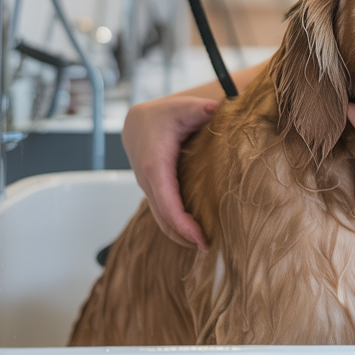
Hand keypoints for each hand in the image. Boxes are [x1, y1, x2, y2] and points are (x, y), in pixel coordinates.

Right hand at [121, 95, 216, 249]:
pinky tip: (193, 232)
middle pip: (163, 218)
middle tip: (209, 247)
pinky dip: (175, 225)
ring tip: (204, 244)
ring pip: (160, 219)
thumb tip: (215, 109)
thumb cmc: (164, 115)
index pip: (168, 203)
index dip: (183, 224)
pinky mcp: (153, 190)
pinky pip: (162, 212)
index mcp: (156, 165)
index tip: (201, 238)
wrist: (139, 121)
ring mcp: (149, 188)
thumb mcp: (184, 107)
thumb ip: (201, 109)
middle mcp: (148, 181)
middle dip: (184, 236)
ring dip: (179, 234)